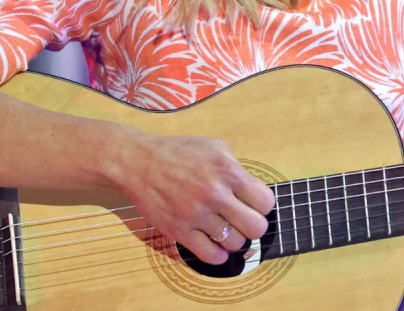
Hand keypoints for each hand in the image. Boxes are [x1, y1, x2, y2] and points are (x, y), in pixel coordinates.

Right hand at [111, 130, 273, 264]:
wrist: (138, 162)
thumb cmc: (178, 153)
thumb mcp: (215, 147)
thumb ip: (237, 168)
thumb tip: (253, 191)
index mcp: (227, 171)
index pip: (266, 202)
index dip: (263, 206)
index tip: (253, 205)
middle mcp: (215, 194)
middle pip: (256, 228)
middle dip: (254, 227)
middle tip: (243, 222)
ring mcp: (197, 214)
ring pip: (235, 244)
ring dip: (234, 239)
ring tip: (226, 230)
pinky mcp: (179, 231)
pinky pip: (211, 256)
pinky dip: (218, 255)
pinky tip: (215, 245)